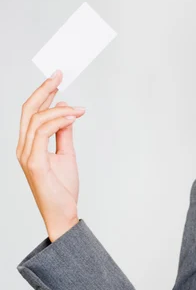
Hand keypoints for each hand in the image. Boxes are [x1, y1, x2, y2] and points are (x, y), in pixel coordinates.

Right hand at [16, 70, 85, 240]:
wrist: (62, 214)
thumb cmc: (62, 189)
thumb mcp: (66, 154)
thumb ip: (64, 133)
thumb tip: (66, 112)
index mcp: (29, 145)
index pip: (32, 112)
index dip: (42, 93)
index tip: (57, 79)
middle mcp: (23, 147)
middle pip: (28, 110)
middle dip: (43, 89)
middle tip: (59, 75)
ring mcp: (26, 155)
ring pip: (36, 118)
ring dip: (58, 108)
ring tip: (77, 108)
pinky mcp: (34, 162)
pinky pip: (43, 132)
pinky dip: (58, 120)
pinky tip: (73, 116)